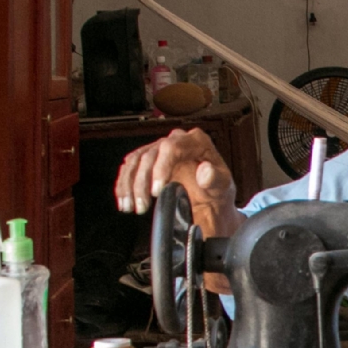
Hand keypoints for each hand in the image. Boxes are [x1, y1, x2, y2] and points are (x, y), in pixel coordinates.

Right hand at [113, 128, 241, 236]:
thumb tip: (205, 171)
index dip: (161, 168)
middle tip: (142, 205)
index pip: (172, 147)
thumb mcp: (224, 186)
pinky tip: (123, 200)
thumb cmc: (218, 189)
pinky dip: (124, 185)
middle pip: (150, 155)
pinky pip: (130, 168)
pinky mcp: (149, 161)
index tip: (156, 190)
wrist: (211, 199)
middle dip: (142, 183)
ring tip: (129, 206)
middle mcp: (175, 141)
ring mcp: (160, 150)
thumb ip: (215, 178)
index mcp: (196, 141)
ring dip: (128, 185)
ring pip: (136, 161)